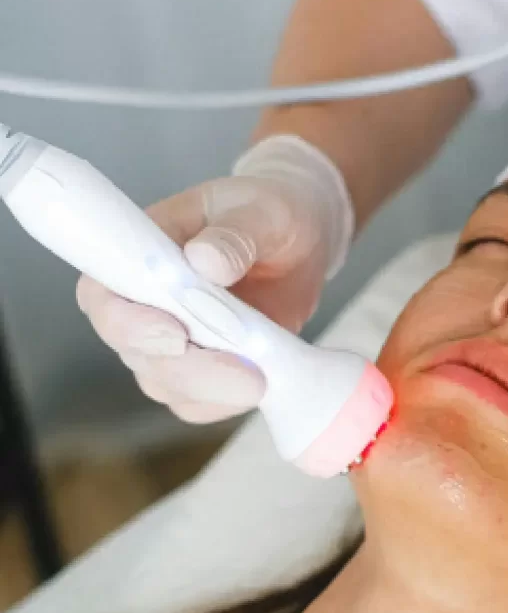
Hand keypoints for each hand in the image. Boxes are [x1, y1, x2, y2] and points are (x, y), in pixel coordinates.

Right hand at [76, 135, 354, 421]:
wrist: (300, 241)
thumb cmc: (266, 213)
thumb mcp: (260, 210)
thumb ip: (234, 233)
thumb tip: (205, 261)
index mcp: (138, 254)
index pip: (102, 295)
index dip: (126, 323)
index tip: (175, 334)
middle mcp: (143, 304)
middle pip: (134, 352)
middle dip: (187, 369)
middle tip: (245, 373)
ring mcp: (170, 341)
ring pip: (166, 384)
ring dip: (212, 390)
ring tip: (263, 376)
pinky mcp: (202, 369)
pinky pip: (199, 402)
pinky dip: (227, 401)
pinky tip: (264, 384)